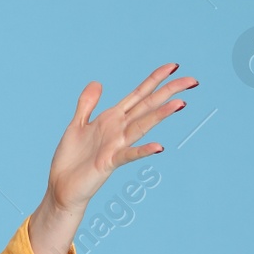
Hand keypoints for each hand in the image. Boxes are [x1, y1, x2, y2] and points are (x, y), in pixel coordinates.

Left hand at [44, 63, 197, 212]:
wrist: (62, 187)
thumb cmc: (71, 158)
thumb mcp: (76, 124)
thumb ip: (87, 104)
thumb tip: (98, 82)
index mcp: (112, 118)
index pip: (138, 95)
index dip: (154, 80)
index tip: (173, 66)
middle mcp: (118, 130)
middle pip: (147, 106)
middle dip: (168, 92)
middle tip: (192, 80)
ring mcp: (116, 146)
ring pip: (141, 126)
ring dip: (160, 115)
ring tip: (180, 103)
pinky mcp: (108, 162)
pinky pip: (128, 155)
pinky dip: (143, 151)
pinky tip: (158, 147)